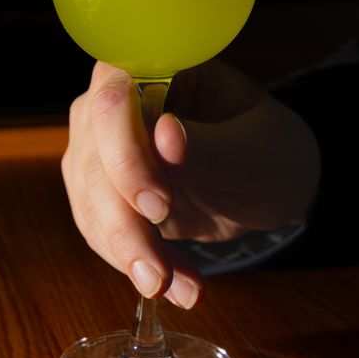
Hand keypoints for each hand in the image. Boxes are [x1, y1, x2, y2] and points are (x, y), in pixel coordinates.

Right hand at [62, 60, 319, 307]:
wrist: (264, 180)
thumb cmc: (270, 151)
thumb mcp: (261, 151)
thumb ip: (214, 146)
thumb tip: (165, 137)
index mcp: (160, 67)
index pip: (116, 98)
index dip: (126, 152)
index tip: (159, 205)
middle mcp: (116, 99)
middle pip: (92, 157)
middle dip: (123, 223)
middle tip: (160, 274)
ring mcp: (101, 143)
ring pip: (89, 199)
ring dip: (127, 252)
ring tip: (178, 290)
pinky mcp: (101, 186)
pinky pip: (99, 227)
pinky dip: (132, 261)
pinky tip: (174, 285)